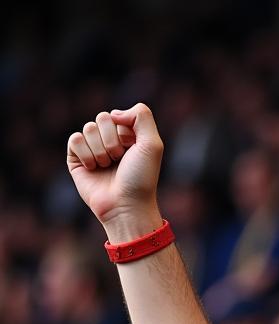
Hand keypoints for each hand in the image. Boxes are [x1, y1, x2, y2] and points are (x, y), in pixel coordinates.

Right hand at [66, 103, 163, 237]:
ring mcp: (93, 148)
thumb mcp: (152, 144)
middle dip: (112, 140)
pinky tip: (94, 168)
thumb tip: (114, 113)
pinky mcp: (77, 158)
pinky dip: (86, 154)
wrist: (125, 205)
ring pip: (88, 128)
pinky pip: (74, 139)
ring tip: (107, 166)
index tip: (132, 150)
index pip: (117, 114)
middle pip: (101, 118)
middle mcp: (110, 140)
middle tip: (119, 159)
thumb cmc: (141, 178)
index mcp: (128, 136)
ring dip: (100, 150)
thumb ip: (142, 116)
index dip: (124, 132)